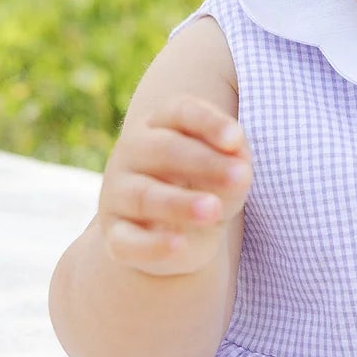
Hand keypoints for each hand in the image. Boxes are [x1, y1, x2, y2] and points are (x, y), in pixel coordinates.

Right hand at [97, 95, 252, 276]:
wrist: (175, 233)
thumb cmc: (205, 186)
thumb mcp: (226, 171)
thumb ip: (235, 162)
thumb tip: (240, 168)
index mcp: (159, 125)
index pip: (180, 112)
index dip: (208, 122)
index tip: (235, 140)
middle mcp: (132, 152)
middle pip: (164, 149)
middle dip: (204, 163)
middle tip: (240, 176)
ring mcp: (118, 193)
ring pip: (145, 195)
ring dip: (180, 202)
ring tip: (214, 210)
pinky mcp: (115, 235)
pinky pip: (128, 240)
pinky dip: (152, 244)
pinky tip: (179, 244)